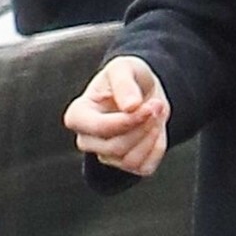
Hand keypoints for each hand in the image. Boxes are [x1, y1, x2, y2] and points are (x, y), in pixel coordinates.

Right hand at [63, 55, 169, 178]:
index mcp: (78, 114)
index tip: (147, 106)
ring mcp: (105, 155)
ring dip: (151, 137)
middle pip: (115, 147)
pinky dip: (157, 149)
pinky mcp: (126, 165)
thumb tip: (131, 106)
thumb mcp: (125, 67)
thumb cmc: (127, 76)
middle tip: (157, 105)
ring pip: (129, 161)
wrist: (144, 89)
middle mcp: (87, 139)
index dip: (126, 121)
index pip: (99, 128)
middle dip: (142, 127)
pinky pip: (144, 168)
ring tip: (157, 113)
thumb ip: (124, 83)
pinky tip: (157, 129)